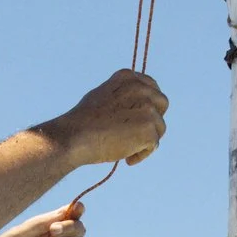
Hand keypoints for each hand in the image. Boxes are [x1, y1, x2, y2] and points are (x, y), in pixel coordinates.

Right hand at [52, 70, 167, 167]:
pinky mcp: (149, 129)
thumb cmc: (82, 122)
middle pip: (162, 103)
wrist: (74, 137)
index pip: (151, 87)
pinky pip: (154, 145)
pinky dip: (142, 154)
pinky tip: (127, 158)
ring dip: (146, 139)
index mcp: (128, 77)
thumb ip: (121, 97)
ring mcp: (147, 109)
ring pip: (159, 127)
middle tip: (138, 134)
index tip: (140, 117)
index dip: (149, 104)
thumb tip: (135, 107)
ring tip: (125, 149)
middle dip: (154, 119)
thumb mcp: (102, 96)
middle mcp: (140, 89)